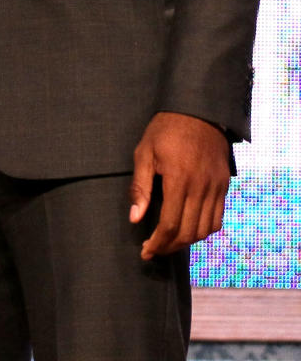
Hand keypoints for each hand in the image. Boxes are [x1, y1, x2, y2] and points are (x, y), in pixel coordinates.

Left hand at [129, 112, 230, 259]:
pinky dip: (204, 230)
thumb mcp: (145, 152)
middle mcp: (201, 187)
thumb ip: (140, 187)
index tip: (146, 251)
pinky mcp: (224, 185)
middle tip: (155, 249)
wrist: (197, 110)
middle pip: (189, 232)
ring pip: (205, 230)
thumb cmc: (165, 130)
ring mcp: (216, 187)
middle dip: (170, 247)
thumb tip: (135, 218)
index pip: (170, 224)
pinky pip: (218, 218)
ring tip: (170, 242)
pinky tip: (189, 229)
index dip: (158, 243)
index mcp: (179, 179)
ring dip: (187, 241)